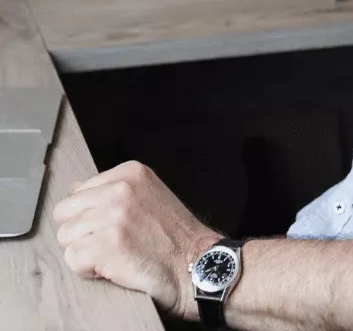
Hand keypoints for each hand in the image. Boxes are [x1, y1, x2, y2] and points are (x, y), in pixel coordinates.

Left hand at [53, 160, 217, 319]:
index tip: (111, 226)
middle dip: (80, 232)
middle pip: (64, 213)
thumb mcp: (149, 195)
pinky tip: (113, 266)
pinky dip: (88, 270)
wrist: (198, 263)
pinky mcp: (106, 246)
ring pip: (65, 237)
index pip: (77, 191)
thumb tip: (76, 195)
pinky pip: (72, 260)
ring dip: (84, 252)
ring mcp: (112, 216)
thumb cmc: (175, 236)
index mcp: (130, 172)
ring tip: (113, 253)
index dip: (89, 215)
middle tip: (106, 242)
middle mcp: (119, 189)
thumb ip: (115, 190)